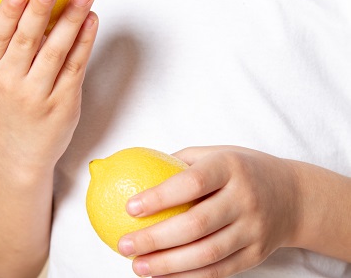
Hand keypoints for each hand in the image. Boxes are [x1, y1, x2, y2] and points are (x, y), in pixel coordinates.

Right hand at [0, 0, 97, 167]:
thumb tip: (41, 2)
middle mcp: (10, 83)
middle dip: (41, 10)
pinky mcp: (63, 104)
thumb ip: (14, 43)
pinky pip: (75, 67)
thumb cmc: (13, 104)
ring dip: (71, 20)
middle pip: (27, 40)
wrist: (22, 149)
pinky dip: (84, 41)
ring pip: (56, 51)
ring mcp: (38, 96)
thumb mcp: (0, 75)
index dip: (9, 12)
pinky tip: (91, 21)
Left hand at [118, 146, 301, 277]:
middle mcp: (245, 198)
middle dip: (155, 239)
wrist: (294, 196)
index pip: (191, 183)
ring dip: (168, 265)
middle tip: (124, 245)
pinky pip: (219, 271)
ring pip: (207, 254)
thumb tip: (135, 171)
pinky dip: (189, 277)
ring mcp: (253, 229)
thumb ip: (180, 162)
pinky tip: (163, 276)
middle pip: (196, 224)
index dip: (159, 197)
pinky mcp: (256, 254)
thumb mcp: (216, 154)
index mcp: (230, 167)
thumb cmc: (242, 170)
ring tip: (138, 267)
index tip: (129, 207)